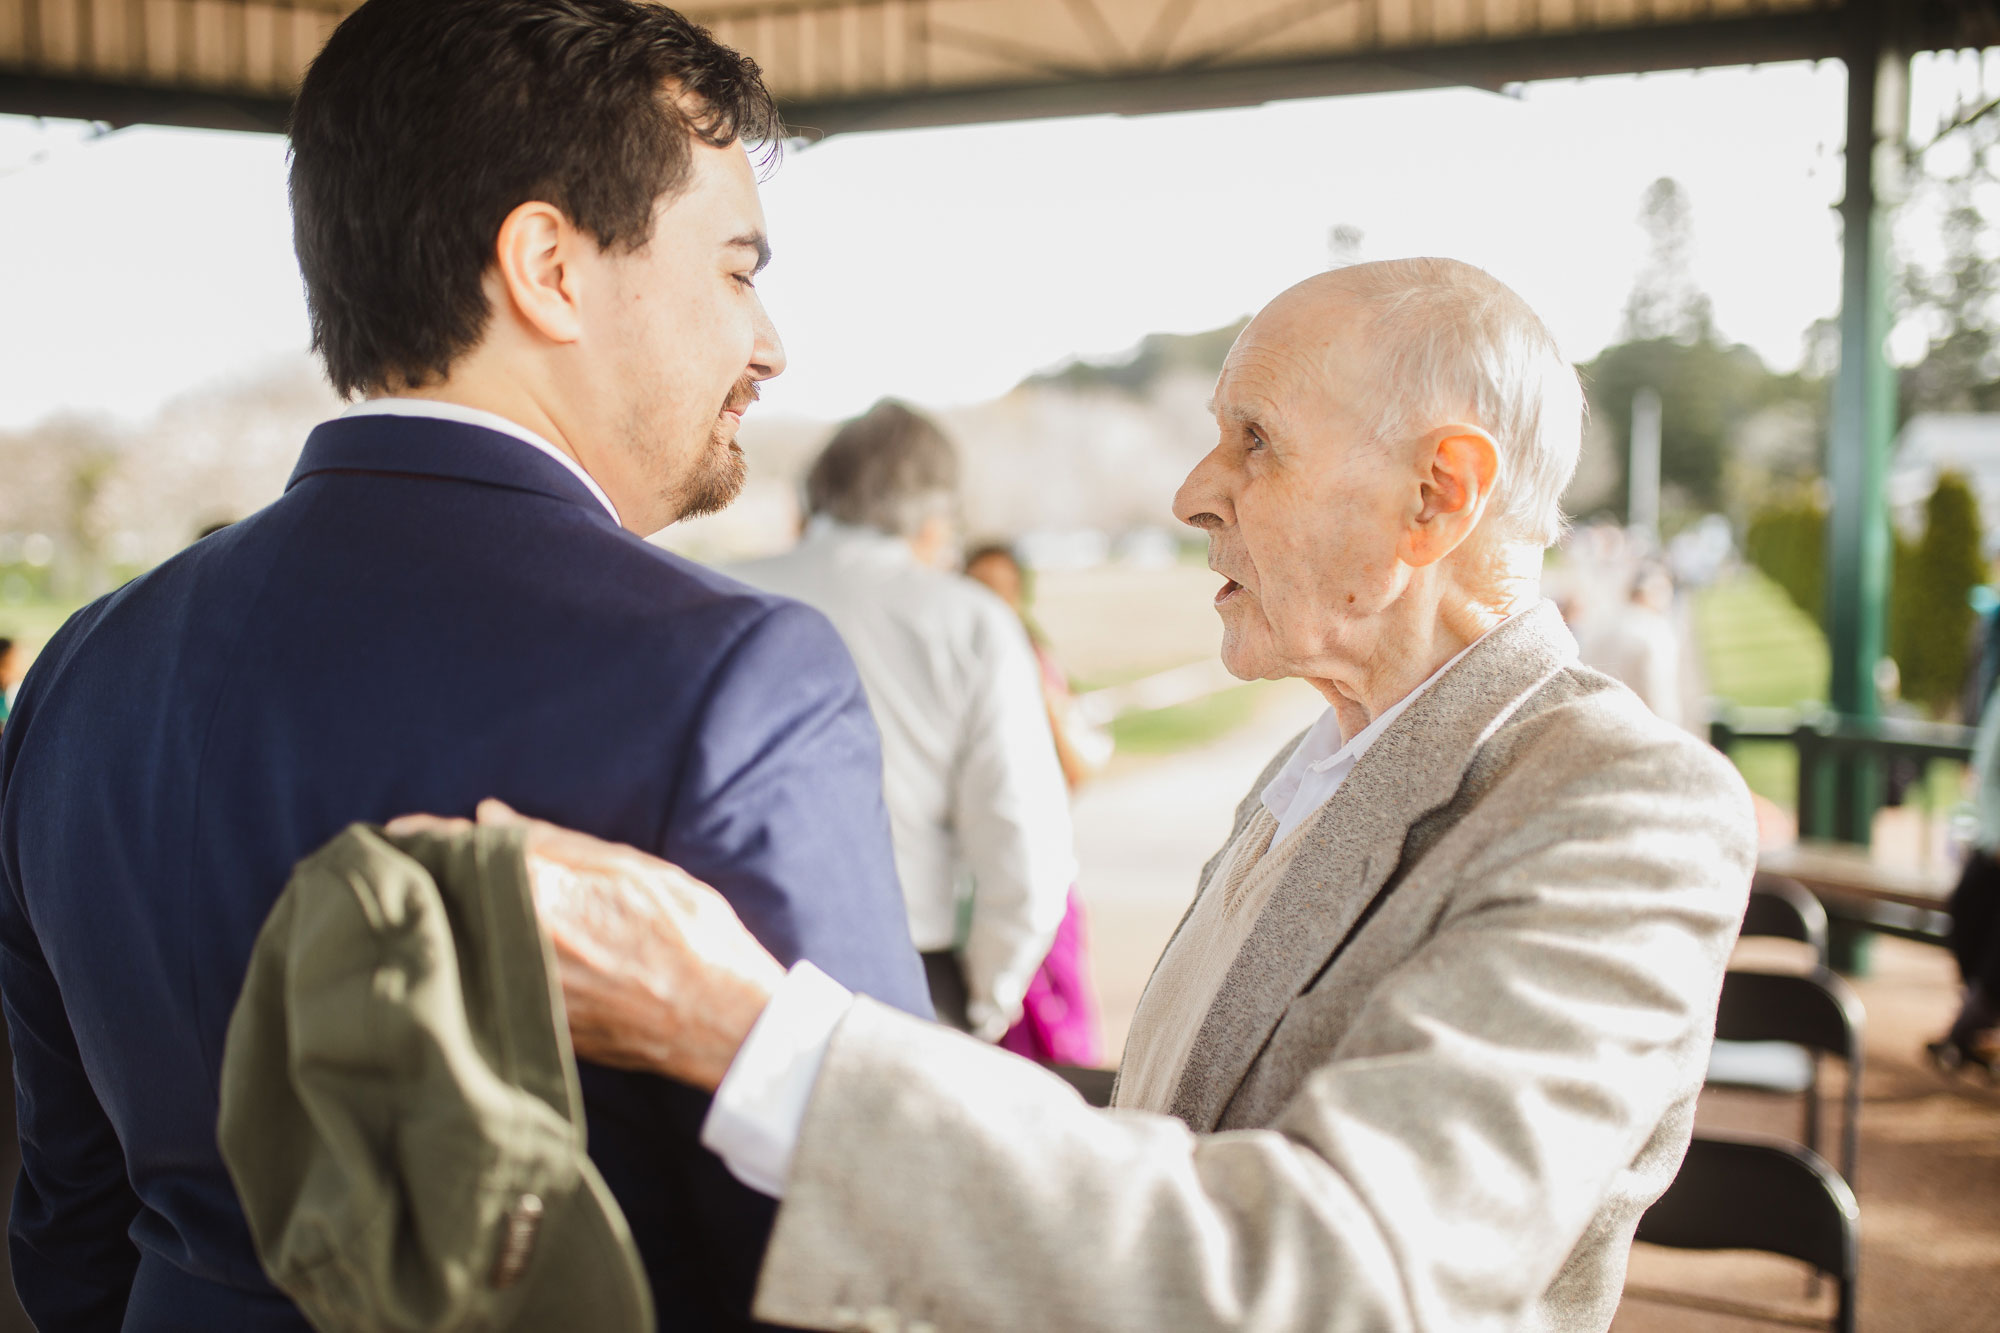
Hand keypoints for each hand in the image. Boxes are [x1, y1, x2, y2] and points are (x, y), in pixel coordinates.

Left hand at [386, 800, 783, 1090]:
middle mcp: (520, 948)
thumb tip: (490, 816)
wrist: (721, 1022)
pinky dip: (467, 958)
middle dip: (422, 882)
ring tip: (428, 900)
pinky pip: (480, 981)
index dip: (425, 839)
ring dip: (440, 921)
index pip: (460, 857)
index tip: (400, 832)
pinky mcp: (529, 1026)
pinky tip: (468, 945)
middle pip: (445, 906)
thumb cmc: (690, 937)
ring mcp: (521, 993)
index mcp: (543, 896)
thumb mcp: (631, 868)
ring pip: (457, 946)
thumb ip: (554, 842)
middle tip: (405, 863)